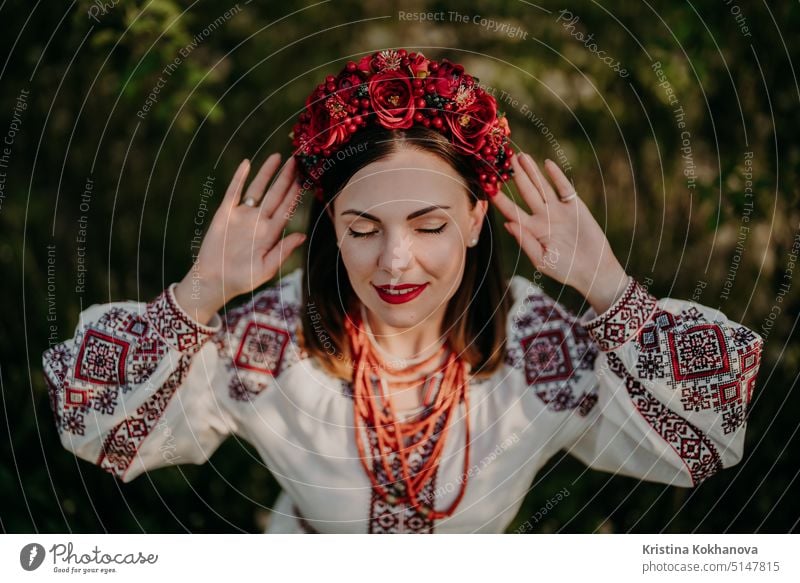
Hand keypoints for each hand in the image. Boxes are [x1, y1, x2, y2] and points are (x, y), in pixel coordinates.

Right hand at [174, 154, 305, 322]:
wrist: (214, 281)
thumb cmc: (243, 280)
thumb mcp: (266, 269)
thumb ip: (283, 251)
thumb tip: (302, 235)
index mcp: (271, 233)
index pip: (287, 208)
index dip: (297, 194)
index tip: (307, 178)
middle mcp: (259, 221)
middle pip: (276, 194)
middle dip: (287, 177)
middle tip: (298, 160)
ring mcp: (242, 215)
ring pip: (257, 189)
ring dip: (267, 173)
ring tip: (278, 157)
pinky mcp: (225, 214)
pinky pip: (234, 192)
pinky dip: (239, 178)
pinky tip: (247, 164)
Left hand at [490, 152, 628, 312]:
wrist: (594, 270)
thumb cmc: (565, 270)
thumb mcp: (541, 260)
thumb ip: (525, 241)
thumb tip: (507, 223)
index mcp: (531, 230)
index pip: (512, 211)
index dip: (501, 200)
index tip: (488, 187)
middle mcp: (543, 217)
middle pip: (526, 193)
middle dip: (516, 177)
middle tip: (505, 160)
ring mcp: (559, 210)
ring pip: (542, 186)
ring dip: (532, 172)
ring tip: (521, 157)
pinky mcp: (575, 206)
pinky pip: (564, 188)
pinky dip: (556, 176)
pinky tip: (547, 164)